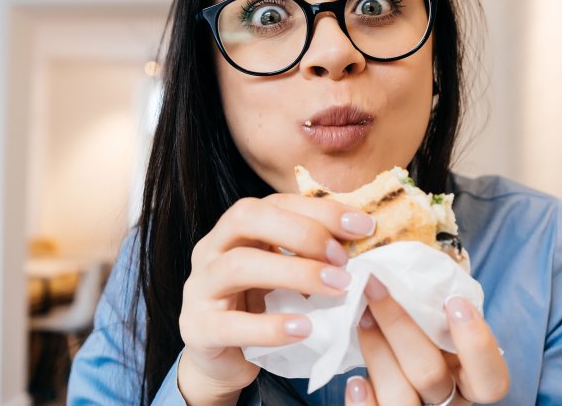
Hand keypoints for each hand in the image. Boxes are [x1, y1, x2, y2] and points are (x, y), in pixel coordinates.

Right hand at [177, 194, 376, 405]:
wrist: (222, 359)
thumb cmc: (259, 308)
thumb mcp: (285, 274)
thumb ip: (313, 255)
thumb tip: (364, 239)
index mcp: (236, 229)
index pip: (276, 202)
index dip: (321, 210)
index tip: (364, 227)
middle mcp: (212, 249)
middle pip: (247, 218)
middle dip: (302, 233)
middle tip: (343, 260)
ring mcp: (199, 288)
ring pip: (237, 265)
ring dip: (294, 273)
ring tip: (336, 289)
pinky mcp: (197, 329)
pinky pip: (230, 324)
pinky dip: (270, 327)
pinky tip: (304, 329)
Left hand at [345, 276, 508, 405]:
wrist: (400, 363)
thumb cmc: (427, 332)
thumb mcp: (443, 325)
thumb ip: (439, 310)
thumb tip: (414, 266)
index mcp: (472, 381)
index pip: (491, 380)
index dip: (476, 344)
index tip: (455, 301)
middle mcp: (449, 401)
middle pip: (430, 374)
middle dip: (400, 327)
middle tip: (375, 287)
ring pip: (400, 397)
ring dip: (377, 353)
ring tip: (361, 319)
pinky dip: (363, 400)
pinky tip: (355, 380)